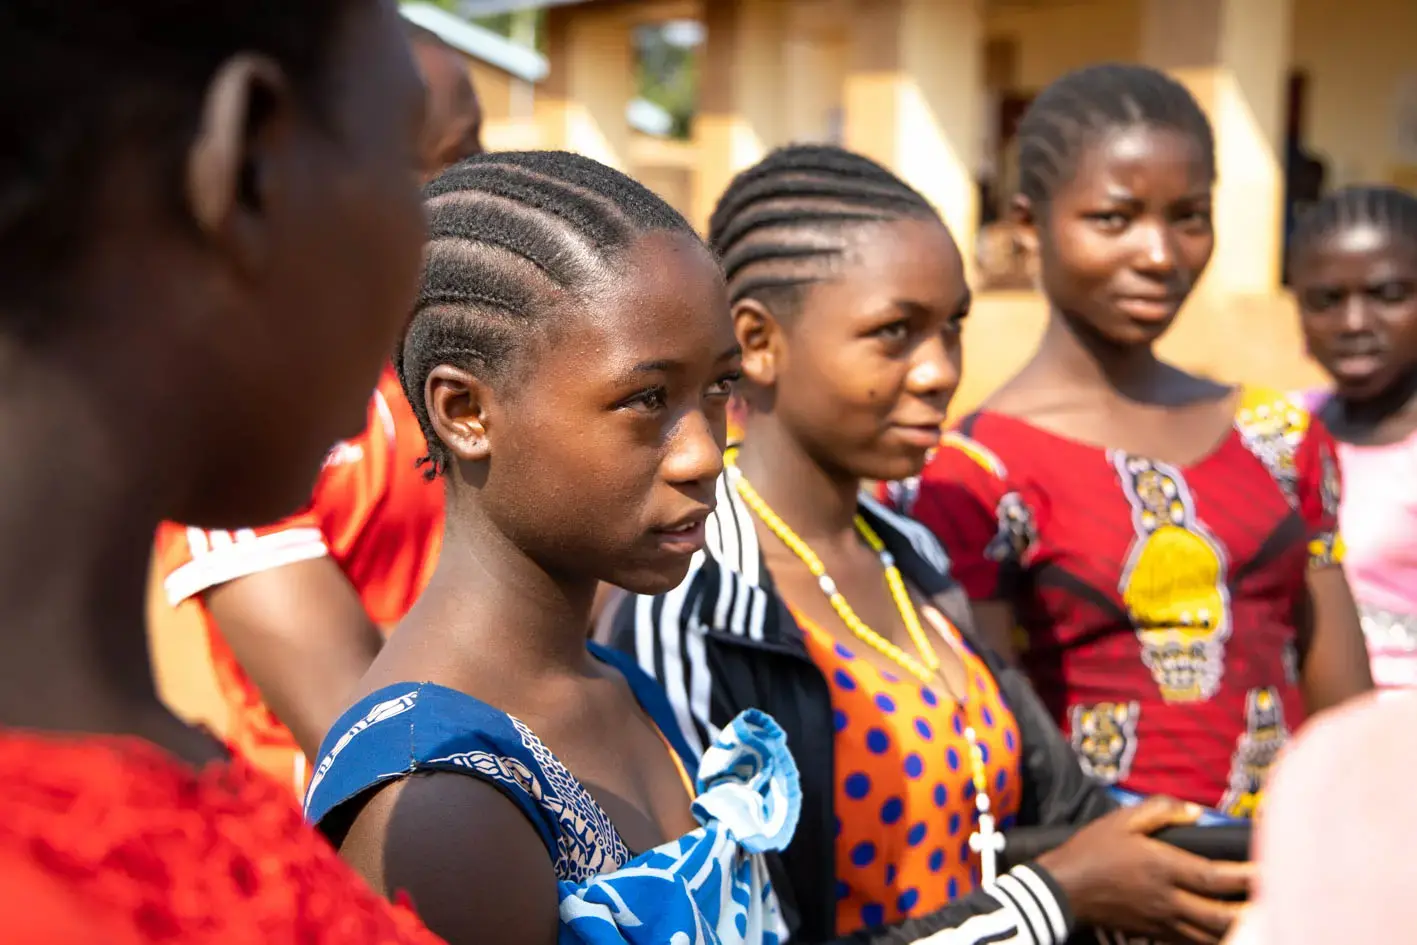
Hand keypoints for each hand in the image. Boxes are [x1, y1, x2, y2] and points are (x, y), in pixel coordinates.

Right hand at [1035, 795, 1251, 943]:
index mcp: (1163, 868)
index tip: (1270, 868)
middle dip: (1255, 912)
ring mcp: (1162, 921)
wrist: (1063, 889)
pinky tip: (1228, 931)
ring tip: (1262, 917)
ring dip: (1240, 929)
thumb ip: (1161, 811)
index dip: (1248, 876)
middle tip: (1278, 901)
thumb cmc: (1092, 850)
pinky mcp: (1155, 933)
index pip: (1216, 878)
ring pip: (1212, 935)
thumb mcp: (1122, 819)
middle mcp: (1168, 899)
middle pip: (1223, 916)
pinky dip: (1215, 939)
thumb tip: (1196, 812)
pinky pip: (1193, 942)